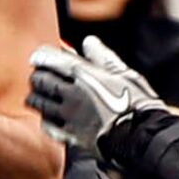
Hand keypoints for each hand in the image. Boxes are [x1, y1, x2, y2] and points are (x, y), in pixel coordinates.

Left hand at [27, 34, 158, 152]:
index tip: (37, 57)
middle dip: (37, 76)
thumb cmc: (138, 104)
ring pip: (40, 104)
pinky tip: (47, 117)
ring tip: (36, 95)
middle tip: (36, 76)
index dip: (42, 57)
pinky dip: (45, 119)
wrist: (143, 138)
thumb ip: (102, 57)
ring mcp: (70, 117)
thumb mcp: (124, 74)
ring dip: (35, 97)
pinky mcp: (71, 136)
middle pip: (41, 81)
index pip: (52, 60)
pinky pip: (48, 126)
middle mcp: (72, 95)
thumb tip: (88, 41)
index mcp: (85, 76)